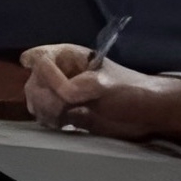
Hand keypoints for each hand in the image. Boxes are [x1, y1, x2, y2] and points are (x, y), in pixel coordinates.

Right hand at [19, 44, 180, 141]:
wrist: (147, 115)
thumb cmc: (130, 92)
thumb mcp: (102, 85)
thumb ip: (74, 88)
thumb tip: (57, 98)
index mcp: (70, 57)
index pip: (40, 58)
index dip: (41, 72)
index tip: (55, 89)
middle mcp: (62, 72)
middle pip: (34, 81)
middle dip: (43, 96)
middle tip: (62, 108)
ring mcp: (62, 93)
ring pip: (36, 99)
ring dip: (43, 110)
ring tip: (61, 118)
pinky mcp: (65, 113)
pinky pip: (44, 115)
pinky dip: (47, 120)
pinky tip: (61, 124)